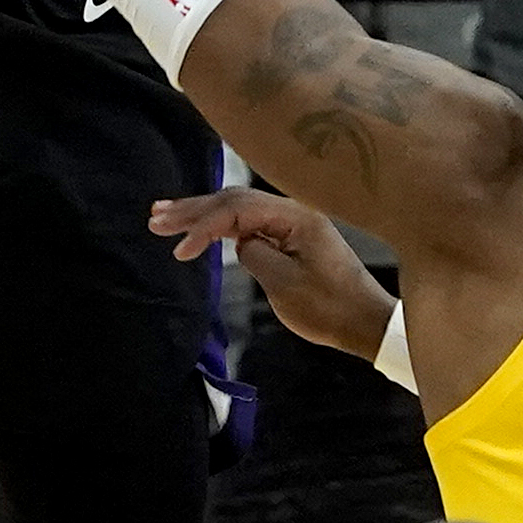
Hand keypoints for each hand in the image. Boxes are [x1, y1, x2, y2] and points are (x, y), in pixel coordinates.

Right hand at [148, 185, 396, 356]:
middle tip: (156, 218)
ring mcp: (294, 222)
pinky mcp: (293, 236)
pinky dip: (223, 227)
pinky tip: (201, 229)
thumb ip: (255, 254)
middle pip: (234, 200)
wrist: (366, 322)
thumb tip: (241, 242)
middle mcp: (294, 210)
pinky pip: (251, 223)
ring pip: (239, 210)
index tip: (179, 251)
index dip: (203, 226)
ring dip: (203, 215)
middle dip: (193, 210)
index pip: (237, 209)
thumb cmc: (330, 308)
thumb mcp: (285, 285)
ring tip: (165, 217)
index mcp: (295, 216)